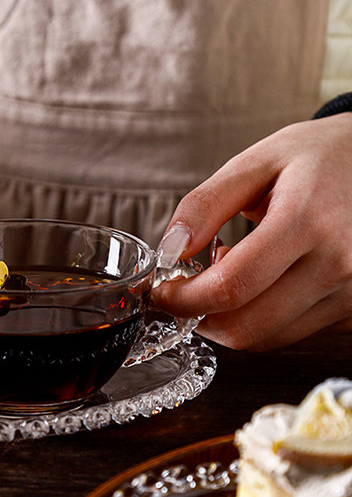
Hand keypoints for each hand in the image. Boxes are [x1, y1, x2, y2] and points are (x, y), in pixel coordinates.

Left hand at [154, 113, 351, 349]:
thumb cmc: (319, 158)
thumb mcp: (257, 162)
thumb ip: (206, 204)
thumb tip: (172, 249)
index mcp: (309, 221)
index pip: (231, 286)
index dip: (184, 299)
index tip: (162, 292)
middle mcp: (339, 265)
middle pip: (246, 327)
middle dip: (200, 318)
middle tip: (188, 291)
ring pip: (266, 338)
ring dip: (230, 319)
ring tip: (232, 274)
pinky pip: (290, 334)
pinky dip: (261, 319)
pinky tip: (263, 284)